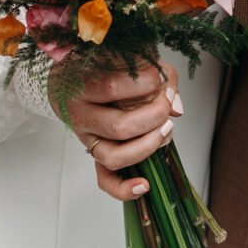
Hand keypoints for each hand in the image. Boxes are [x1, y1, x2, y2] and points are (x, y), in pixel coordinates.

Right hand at [66, 59, 183, 201]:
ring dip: (147, 147)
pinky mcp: (95, 154)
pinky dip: (123, 188)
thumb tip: (176, 106)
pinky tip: (144, 184)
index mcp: (81, 86)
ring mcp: (87, 138)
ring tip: (166, 130)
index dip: (146, 84)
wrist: (71, 77)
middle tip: (167, 105)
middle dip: (153, 116)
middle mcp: (80, 115)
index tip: (161, 79)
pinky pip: (105, 180)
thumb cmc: (102, 66)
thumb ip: (158, 74)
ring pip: (114, 156)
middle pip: (119, 126)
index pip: (113, 88)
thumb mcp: (126, 59)